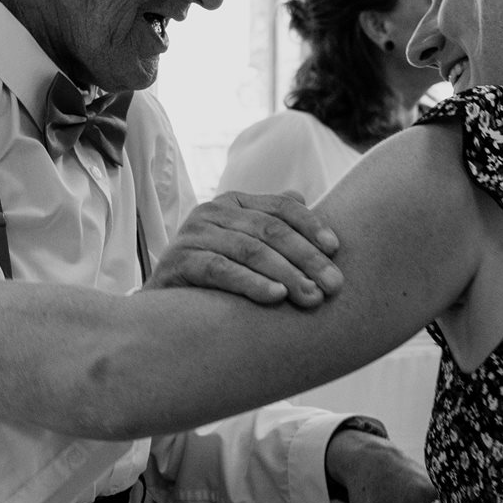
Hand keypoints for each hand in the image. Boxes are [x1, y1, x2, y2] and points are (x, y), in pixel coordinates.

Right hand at [149, 191, 342, 307]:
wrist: (164, 306)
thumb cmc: (215, 275)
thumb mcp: (245, 246)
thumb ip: (271, 223)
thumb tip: (301, 196)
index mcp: (235, 203)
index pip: (282, 207)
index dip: (312, 225)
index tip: (337, 249)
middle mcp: (212, 211)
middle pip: (270, 230)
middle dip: (307, 258)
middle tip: (334, 285)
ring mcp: (193, 234)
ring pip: (249, 250)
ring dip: (286, 274)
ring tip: (311, 296)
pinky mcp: (178, 261)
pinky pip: (221, 270)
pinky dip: (251, 283)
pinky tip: (276, 297)